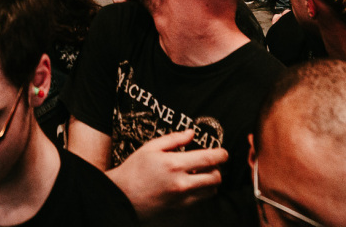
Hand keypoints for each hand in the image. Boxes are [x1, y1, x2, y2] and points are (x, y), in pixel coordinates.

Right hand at [109, 129, 225, 216]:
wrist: (122, 197)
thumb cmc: (134, 170)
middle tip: (210, 164)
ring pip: (211, 192)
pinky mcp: (181, 212)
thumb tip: (191, 133)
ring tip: (199, 176)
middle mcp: (182, 184)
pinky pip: (200, 203)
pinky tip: (188, 188)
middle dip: (217, 169)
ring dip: (210, 182)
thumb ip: (173, 139)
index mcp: (174, 165)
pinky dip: (199, 194)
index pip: (208, 158)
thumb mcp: (150, 148)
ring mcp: (182, 201)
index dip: (221, 154)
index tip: (223, 153)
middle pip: (215, 177)